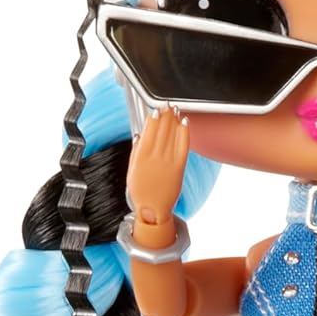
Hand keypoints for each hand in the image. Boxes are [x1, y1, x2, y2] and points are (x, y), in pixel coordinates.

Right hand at [126, 104, 189, 227]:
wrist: (153, 210)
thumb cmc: (141, 194)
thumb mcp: (131, 171)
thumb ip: (135, 152)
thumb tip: (138, 136)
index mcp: (141, 156)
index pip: (148, 132)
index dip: (153, 119)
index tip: (155, 110)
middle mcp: (154, 156)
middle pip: (161, 130)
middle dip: (164, 115)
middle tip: (166, 105)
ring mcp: (167, 161)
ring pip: (171, 135)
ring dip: (173, 120)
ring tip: (174, 109)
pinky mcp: (179, 166)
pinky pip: (182, 145)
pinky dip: (184, 132)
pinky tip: (185, 123)